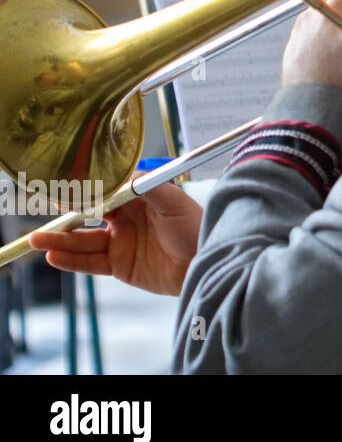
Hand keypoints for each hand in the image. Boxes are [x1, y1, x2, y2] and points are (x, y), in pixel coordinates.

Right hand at [28, 180, 200, 296]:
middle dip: (66, 216)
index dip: (86, 192)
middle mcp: (125, 219)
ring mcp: (120, 242)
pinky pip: (90, 262)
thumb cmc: (196, 228)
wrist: (205, 262)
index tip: (67, 191)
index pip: (105, 193)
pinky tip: (53, 256)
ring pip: (83, 240)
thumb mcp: (176, 203)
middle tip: (46, 215)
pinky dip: (70, 260)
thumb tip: (126, 175)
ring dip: (60, 240)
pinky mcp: (119, 265)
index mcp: (138, 199)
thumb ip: (150, 188)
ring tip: (37, 240)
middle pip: (88, 216)